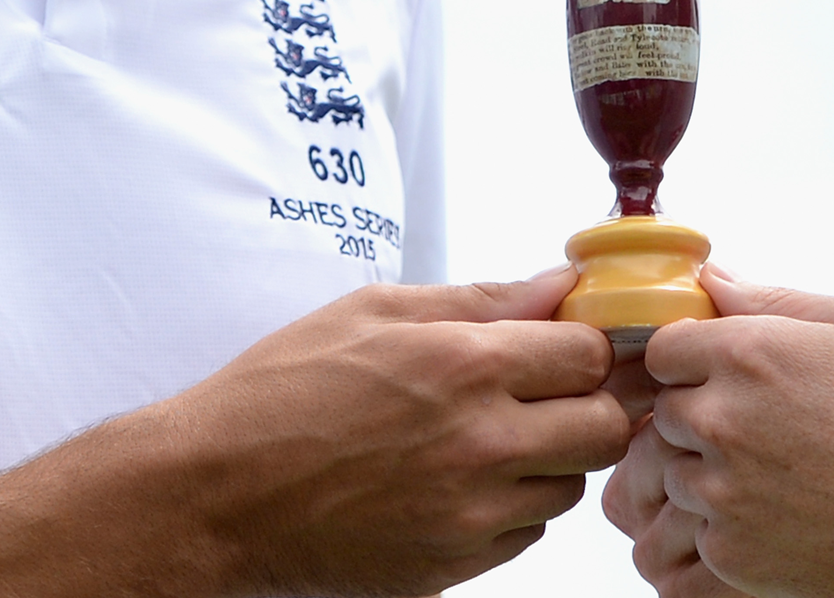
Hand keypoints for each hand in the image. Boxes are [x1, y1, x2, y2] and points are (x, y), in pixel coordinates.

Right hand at [0, 266, 630, 597]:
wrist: (212, 497)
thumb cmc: (279, 395)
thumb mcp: (372, 311)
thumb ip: (479, 298)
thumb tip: (554, 286)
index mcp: (466, 365)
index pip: (591, 355)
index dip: (585, 347)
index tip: (566, 347)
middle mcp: (482, 443)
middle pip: (605, 427)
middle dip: (588, 404)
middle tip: (547, 394)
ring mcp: (472, 512)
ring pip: (571, 485)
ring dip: (551, 458)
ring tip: (491, 438)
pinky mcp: (455, 564)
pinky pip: (527, 532)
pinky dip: (513, 505)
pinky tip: (463, 480)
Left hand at [603, 265, 833, 597]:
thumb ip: (778, 298)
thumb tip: (716, 278)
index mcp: (748, 353)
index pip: (663, 348)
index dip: (692, 358)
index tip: (724, 374)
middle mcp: (722, 418)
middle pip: (665, 410)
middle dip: (701, 413)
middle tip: (763, 427)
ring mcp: (720, 489)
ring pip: (675, 472)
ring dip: (708, 470)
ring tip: (777, 475)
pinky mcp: (730, 549)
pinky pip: (698, 527)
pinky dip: (728, 523)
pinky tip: (782, 514)